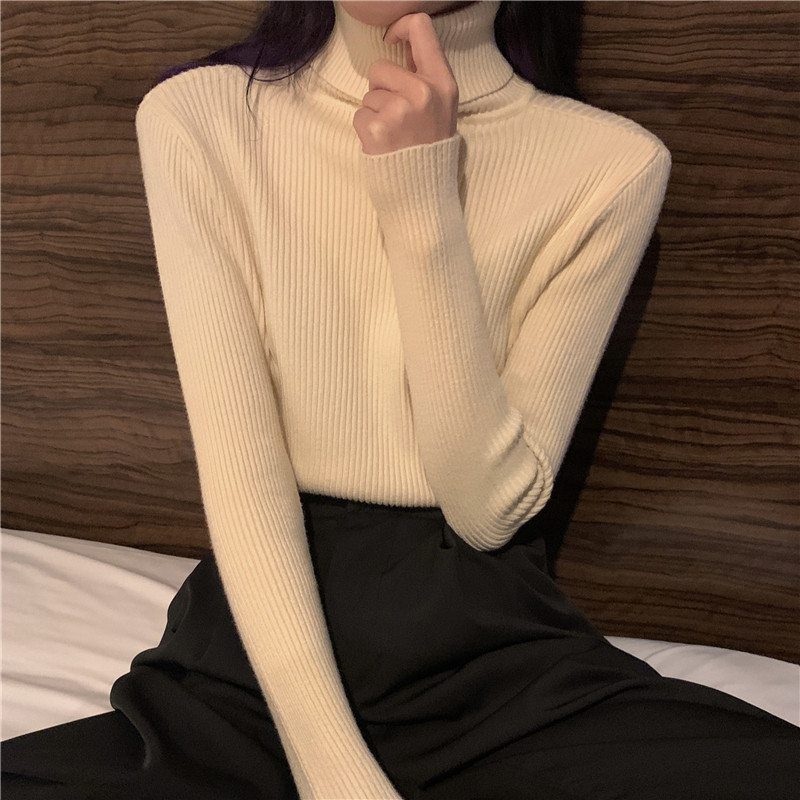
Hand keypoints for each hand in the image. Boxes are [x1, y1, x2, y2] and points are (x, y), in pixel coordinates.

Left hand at [353, 12, 458, 155]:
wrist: (424, 191)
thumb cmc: (430, 147)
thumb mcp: (443, 106)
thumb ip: (426, 76)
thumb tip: (403, 43)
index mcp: (442, 83)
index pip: (420, 27)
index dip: (400, 27)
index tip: (391, 39)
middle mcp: (422, 92)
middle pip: (379, 67)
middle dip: (380, 88)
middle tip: (396, 114)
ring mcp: (398, 111)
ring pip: (368, 94)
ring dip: (375, 112)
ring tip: (393, 134)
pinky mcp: (377, 128)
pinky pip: (359, 114)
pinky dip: (366, 129)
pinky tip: (383, 144)